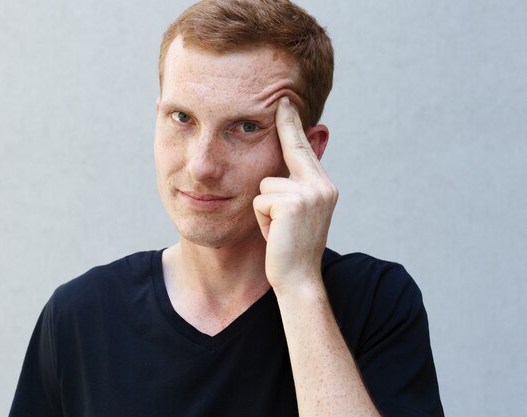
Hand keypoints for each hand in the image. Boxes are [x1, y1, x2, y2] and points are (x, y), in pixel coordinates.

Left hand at [253, 97, 337, 291]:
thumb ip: (295, 187)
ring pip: (265, 183)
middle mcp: (321, 186)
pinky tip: (274, 234)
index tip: (286, 101)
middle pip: (288, 152)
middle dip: (284, 129)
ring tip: (277, 229)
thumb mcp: (299, 214)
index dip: (294, 125)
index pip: (303, 150)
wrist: (298, 279)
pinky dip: (261, 218)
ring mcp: (309, 193)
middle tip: (283, 98)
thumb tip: (289, 160)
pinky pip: (260, 199)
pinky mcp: (292, 204)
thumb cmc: (291, 248)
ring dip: (264, 207)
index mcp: (323, 187)